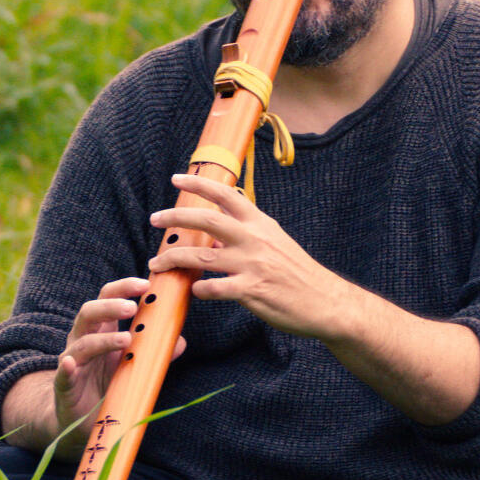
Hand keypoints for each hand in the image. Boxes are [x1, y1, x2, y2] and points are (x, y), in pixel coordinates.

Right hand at [54, 276, 185, 446]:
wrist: (83, 418)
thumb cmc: (108, 383)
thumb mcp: (133, 364)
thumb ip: (153, 352)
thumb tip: (180, 341)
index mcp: (101, 329)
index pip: (107, 298)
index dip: (123, 288)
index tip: (145, 284)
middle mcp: (82, 339)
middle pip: (90, 312)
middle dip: (111, 307)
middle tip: (133, 307)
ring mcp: (72, 360)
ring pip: (82, 342)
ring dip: (104, 339)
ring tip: (126, 339)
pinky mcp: (64, 384)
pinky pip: (64, 373)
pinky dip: (67, 367)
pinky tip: (71, 363)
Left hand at [147, 173, 345, 338]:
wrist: (325, 300)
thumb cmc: (297, 273)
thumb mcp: (275, 243)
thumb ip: (246, 235)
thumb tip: (216, 234)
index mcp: (260, 224)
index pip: (226, 195)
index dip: (199, 184)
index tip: (177, 178)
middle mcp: (254, 239)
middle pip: (206, 219)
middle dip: (175, 217)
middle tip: (154, 219)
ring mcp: (252, 265)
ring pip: (202, 257)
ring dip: (174, 258)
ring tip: (157, 263)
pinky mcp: (252, 291)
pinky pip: (215, 289)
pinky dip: (199, 289)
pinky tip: (194, 291)